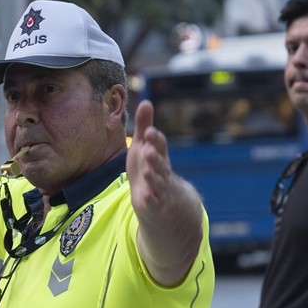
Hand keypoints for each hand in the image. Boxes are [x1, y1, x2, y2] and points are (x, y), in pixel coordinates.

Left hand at [126, 100, 171, 215]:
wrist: (163, 203)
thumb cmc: (150, 169)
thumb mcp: (144, 148)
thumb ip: (145, 127)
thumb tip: (146, 102)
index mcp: (158, 156)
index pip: (159, 146)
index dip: (155, 140)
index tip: (149, 131)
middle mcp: (162, 171)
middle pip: (161, 163)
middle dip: (155, 156)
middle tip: (148, 148)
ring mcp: (159, 189)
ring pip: (158, 182)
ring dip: (154, 176)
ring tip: (147, 171)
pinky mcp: (154, 205)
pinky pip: (154, 202)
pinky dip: (151, 199)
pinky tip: (146, 196)